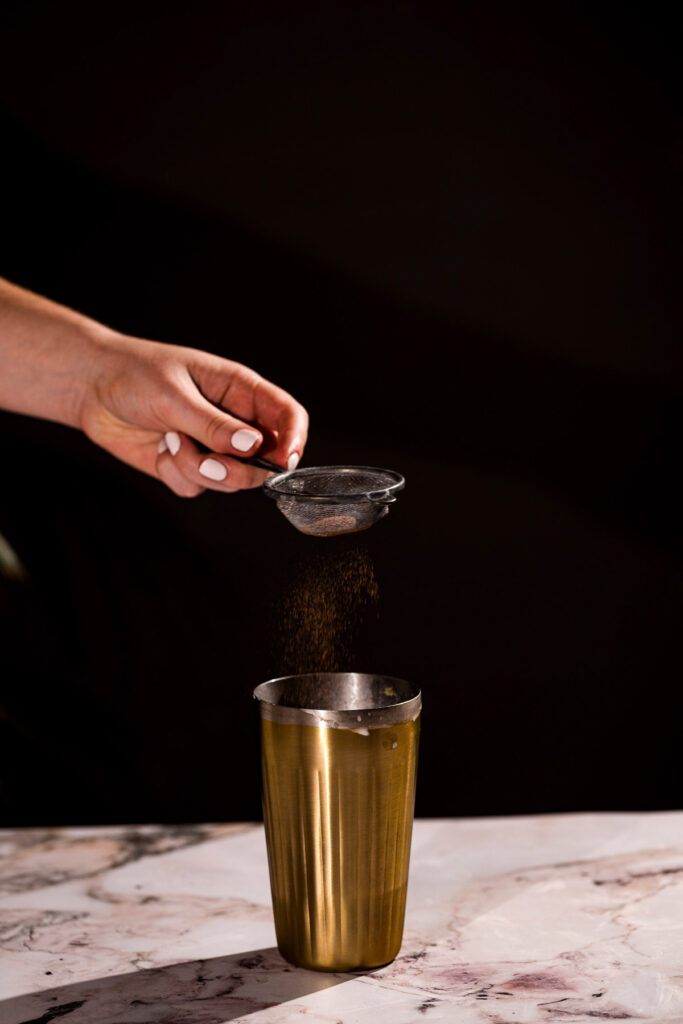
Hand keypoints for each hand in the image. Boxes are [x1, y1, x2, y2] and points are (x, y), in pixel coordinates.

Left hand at [80, 333, 308, 496]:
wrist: (91, 387)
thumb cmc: (134, 374)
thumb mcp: (174, 394)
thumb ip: (214, 424)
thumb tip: (253, 446)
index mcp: (241, 390)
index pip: (287, 415)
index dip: (294, 439)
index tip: (284, 460)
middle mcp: (233, 421)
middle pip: (265, 460)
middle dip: (238, 469)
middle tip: (209, 461)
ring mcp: (212, 446)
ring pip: (230, 480)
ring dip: (199, 469)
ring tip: (171, 442)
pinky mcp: (189, 466)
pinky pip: (197, 488)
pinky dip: (177, 474)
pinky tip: (160, 449)